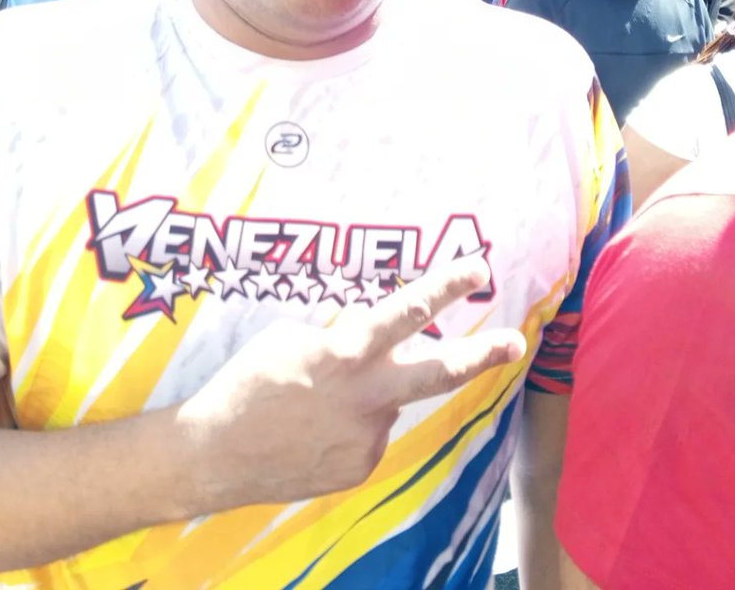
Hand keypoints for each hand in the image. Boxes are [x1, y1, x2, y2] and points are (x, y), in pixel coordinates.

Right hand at [176, 256, 524, 512]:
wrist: (218, 454)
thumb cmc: (249, 382)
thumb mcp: (289, 339)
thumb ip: (338, 333)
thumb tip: (364, 328)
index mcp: (346, 352)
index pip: (406, 310)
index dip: (445, 286)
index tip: (477, 267)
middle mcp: (367, 395)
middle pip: (438, 371)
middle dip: (481, 354)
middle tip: (516, 342)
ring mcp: (368, 436)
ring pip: (387, 401)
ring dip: (367, 393)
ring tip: (316, 401)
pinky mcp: (362, 466)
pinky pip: (367, 432)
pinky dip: (347, 423)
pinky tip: (310, 429)